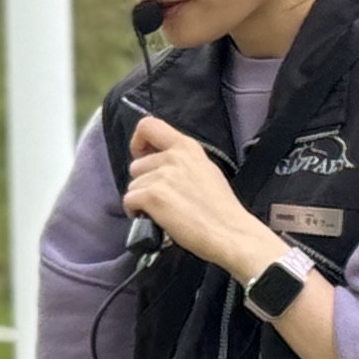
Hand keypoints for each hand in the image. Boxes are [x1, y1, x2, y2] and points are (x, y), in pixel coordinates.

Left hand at [124, 114, 264, 274]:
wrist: (230, 233)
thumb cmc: (220, 208)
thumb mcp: (205, 169)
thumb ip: (182, 160)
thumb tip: (158, 160)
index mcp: (187, 147)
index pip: (148, 126)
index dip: (138, 142)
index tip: (142, 157)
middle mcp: (173, 157)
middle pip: (137, 165)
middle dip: (144, 183)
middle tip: (163, 198)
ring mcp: (162, 176)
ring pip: (133, 185)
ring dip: (142, 199)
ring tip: (163, 211)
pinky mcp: (153, 196)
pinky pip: (129, 200)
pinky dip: (135, 212)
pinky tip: (153, 218)